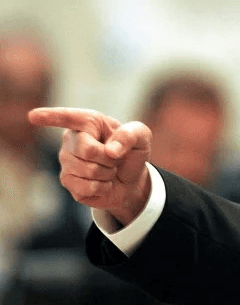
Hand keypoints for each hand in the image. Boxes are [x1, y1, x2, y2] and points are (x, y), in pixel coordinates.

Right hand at [28, 107, 152, 226]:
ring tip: (109, 170)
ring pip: (89, 170)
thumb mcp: (141, 137)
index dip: (51, 117)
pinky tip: (102, 183)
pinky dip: (103, 187)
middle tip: (115, 159)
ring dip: (108, 173)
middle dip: (110, 159)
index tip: (33, 116)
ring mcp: (66, 161)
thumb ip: (131, 135)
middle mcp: (71, 139)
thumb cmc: (132, 152)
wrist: (130, 180)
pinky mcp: (68, 181)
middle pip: (87, 150)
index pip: (67, 117)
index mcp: (88, 122)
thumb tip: (111, 150)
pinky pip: (87, 187)